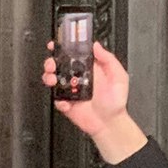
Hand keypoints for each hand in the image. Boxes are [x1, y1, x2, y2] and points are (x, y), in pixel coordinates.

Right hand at [42, 41, 146, 163]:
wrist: (109, 123)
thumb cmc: (115, 102)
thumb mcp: (119, 76)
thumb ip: (108, 60)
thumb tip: (97, 46)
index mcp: (89, 68)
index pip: (74, 54)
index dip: (64, 47)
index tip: (57, 43)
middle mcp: (78, 77)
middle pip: (58, 65)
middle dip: (51, 62)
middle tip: (52, 64)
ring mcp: (70, 90)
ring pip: (52, 79)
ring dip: (49, 77)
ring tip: (53, 80)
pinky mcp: (65, 103)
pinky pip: (56, 98)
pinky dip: (58, 100)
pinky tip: (66, 102)